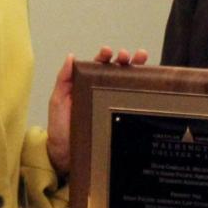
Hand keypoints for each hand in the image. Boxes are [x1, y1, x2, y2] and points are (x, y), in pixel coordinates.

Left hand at [47, 46, 149, 175]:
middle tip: (128, 56)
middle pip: (117, 71)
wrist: (67, 156)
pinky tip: (149, 84)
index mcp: (86, 85)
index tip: (107, 51)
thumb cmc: (60, 128)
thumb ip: (63, 79)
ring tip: (141, 59)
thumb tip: (71, 56)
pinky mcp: (120, 118)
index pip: (98, 66)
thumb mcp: (58, 101)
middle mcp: (101, 92)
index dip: (104, 56)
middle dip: (125, 59)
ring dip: (137, 69)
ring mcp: (112, 105)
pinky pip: (133, 103)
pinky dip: (143, 92)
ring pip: (128, 83)